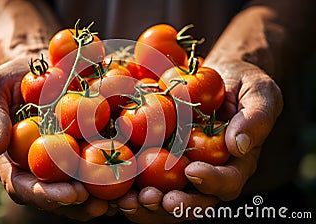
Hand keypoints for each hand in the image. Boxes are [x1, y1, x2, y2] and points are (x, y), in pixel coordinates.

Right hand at [0, 57, 107, 220]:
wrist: (45, 68)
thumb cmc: (15, 79)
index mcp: (13, 161)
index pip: (25, 186)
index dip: (46, 194)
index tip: (70, 194)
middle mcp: (40, 169)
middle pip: (57, 196)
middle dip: (79, 205)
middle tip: (101, 206)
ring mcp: (64, 163)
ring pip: (81, 190)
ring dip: (102, 199)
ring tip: (123, 202)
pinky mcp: (86, 151)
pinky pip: (101, 167)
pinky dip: (117, 176)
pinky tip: (134, 179)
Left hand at [117, 60, 282, 222]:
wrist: (218, 79)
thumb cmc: (244, 85)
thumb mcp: (260, 93)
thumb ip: (256, 119)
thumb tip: (240, 146)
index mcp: (236, 164)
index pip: (227, 182)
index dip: (212, 182)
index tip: (193, 172)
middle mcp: (208, 174)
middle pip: (192, 201)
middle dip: (171, 205)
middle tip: (150, 199)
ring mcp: (182, 170)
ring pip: (165, 198)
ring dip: (145, 205)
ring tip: (126, 201)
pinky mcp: (160, 160)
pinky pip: (146, 179)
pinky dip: (130, 186)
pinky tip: (113, 184)